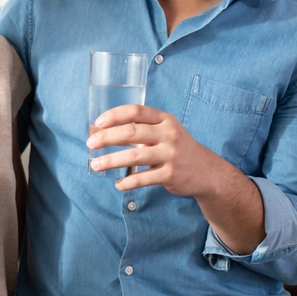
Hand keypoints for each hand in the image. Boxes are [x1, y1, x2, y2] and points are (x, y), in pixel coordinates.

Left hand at [86, 104, 216, 195]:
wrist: (206, 172)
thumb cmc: (178, 148)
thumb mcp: (167, 130)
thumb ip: (143, 128)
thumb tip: (106, 131)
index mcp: (165, 119)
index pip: (136, 111)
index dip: (114, 115)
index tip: (98, 122)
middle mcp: (168, 134)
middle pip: (131, 133)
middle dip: (106, 138)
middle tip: (90, 144)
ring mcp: (170, 155)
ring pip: (133, 156)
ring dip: (110, 161)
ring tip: (95, 165)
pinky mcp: (170, 175)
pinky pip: (142, 179)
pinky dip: (127, 182)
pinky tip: (118, 184)